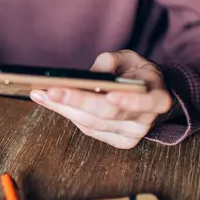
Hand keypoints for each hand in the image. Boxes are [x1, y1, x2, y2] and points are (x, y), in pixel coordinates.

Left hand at [30, 50, 172, 148]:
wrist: (147, 91)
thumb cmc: (136, 72)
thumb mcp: (128, 58)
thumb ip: (111, 62)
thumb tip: (90, 76)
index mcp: (158, 98)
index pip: (146, 103)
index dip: (130, 101)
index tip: (111, 95)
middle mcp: (146, 121)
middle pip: (109, 115)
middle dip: (78, 101)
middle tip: (51, 90)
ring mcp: (131, 135)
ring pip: (93, 124)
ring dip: (64, 108)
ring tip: (41, 93)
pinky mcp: (116, 141)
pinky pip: (87, 129)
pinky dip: (67, 113)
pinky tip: (49, 101)